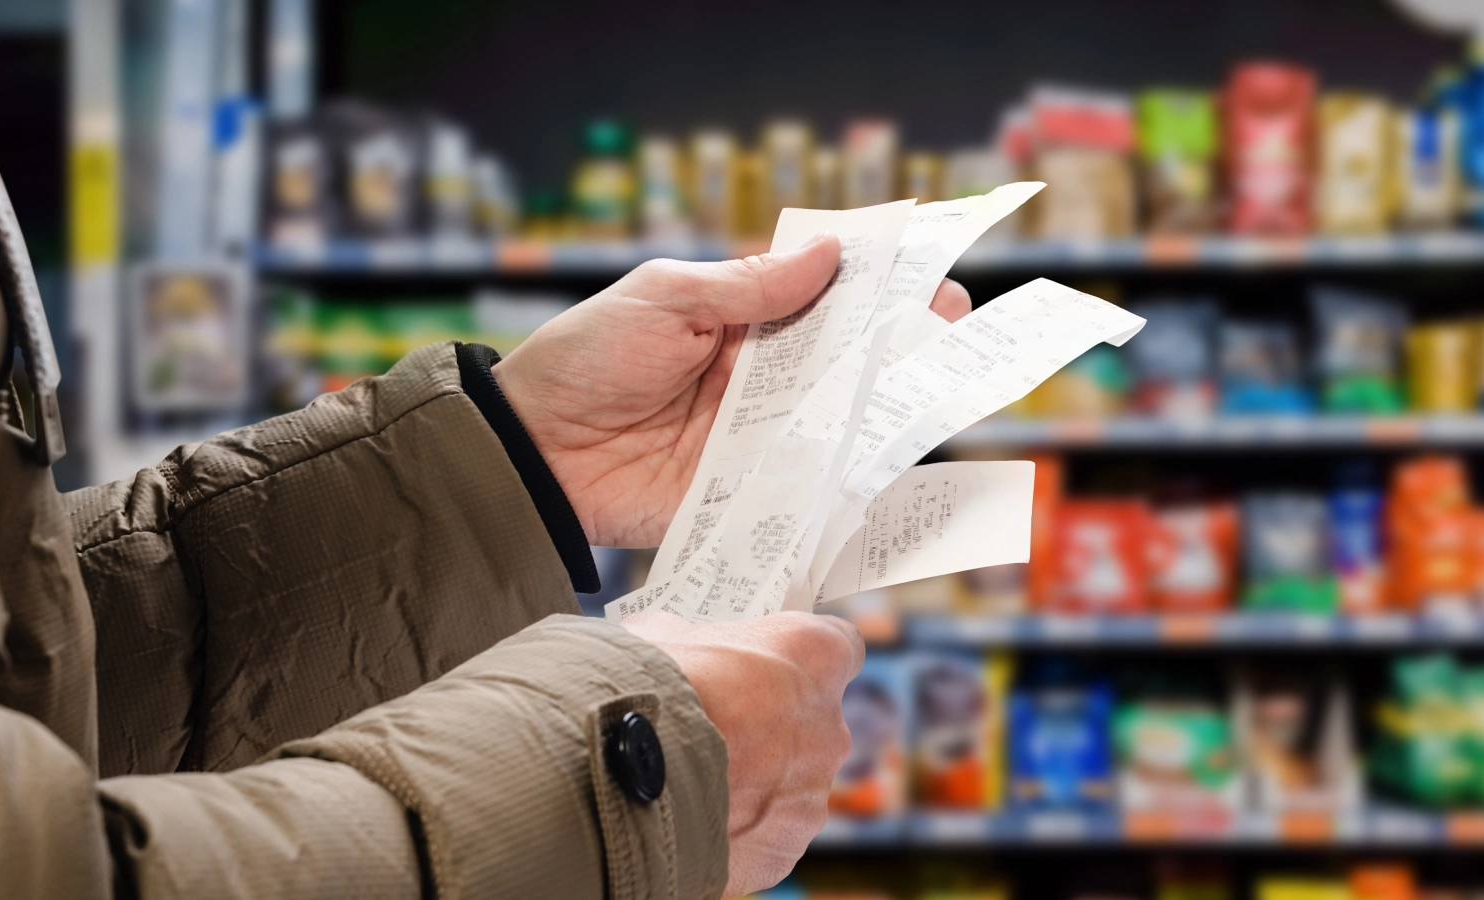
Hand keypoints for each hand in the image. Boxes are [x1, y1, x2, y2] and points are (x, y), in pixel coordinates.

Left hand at [492, 237, 973, 546]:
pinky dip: (850, 481)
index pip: (823, 297)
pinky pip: (809, 486)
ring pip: (839, 421)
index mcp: (740, 318)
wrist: (531, 453)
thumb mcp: (664, 300)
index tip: (931, 277)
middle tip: (951, 329)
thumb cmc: (584, 360)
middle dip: (902, 344)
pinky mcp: (748, 492)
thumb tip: (830, 253)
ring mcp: (758, 437)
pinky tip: (893, 469)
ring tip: (940, 393)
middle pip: (846, 360)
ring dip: (888, 409)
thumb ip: (748, 286)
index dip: (878, 287)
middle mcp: (759, 378)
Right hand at [620, 610, 863, 896]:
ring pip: (790, 787)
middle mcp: (829, 727)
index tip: (774, 665)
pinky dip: (735, 832)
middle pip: (813, 725)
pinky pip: (764, 837)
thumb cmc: (649, 687)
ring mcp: (811, 795)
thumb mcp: (664, 635)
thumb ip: (692, 640)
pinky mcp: (784, 850)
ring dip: (753, 784)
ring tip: (694, 783)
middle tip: (718, 730)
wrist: (619, 770)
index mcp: (815, 658)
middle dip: (771, 728)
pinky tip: (691, 823)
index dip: (803, 659)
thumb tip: (673, 644)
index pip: (839, 647)